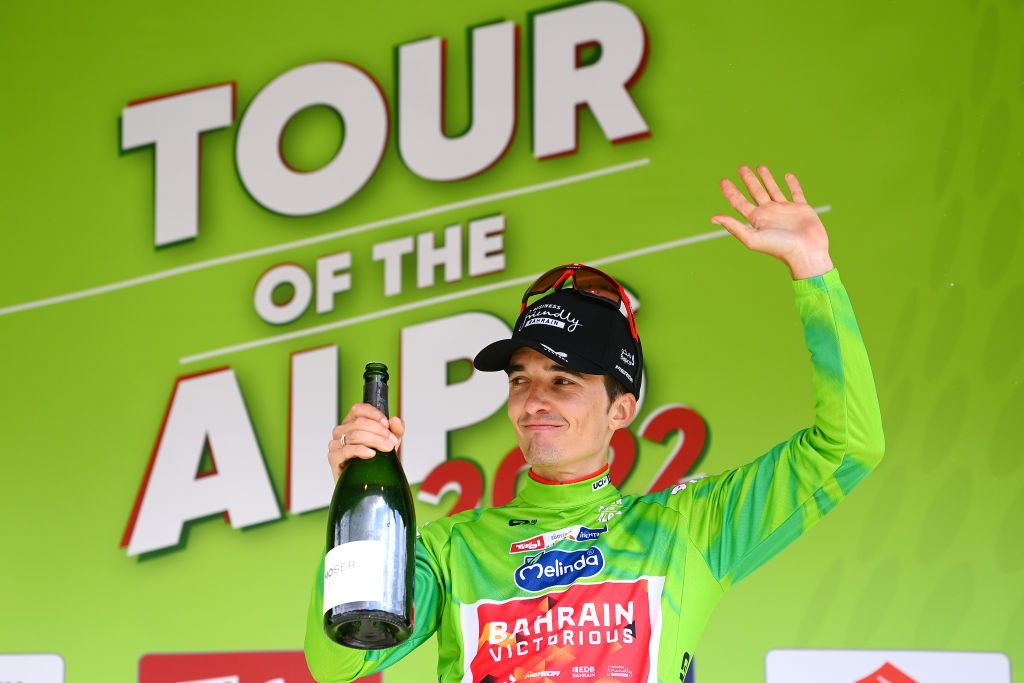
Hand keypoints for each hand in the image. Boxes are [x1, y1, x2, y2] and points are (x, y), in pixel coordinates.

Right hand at [327, 404, 404, 481]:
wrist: (367, 482)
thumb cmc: (376, 459)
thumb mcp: (390, 442)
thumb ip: (396, 430)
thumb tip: (395, 420)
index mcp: (352, 422)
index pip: (358, 409)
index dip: (374, 414)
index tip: (387, 424)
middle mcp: (342, 430)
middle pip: (359, 422)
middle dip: (379, 431)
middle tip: (392, 441)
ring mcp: (336, 443)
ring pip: (355, 435)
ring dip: (374, 440)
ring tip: (387, 448)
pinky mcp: (334, 457)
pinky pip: (347, 450)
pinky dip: (361, 450)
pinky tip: (372, 454)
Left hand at [711, 165, 833, 278]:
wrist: (806, 253)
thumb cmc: (779, 248)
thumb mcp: (752, 238)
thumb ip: (733, 227)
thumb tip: (713, 218)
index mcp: (756, 220)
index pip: (740, 203)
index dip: (731, 192)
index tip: (723, 181)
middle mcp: (769, 213)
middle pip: (755, 192)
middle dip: (748, 180)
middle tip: (741, 168)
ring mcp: (785, 210)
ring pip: (773, 190)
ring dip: (767, 179)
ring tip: (760, 167)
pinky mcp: (802, 208)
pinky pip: (796, 193)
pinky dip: (792, 184)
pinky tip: (788, 176)